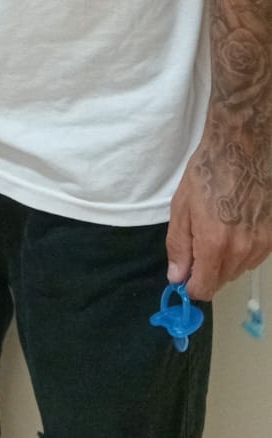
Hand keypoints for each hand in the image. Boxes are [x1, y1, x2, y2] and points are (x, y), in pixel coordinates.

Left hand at [166, 123, 271, 299]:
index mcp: (215, 244)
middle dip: (206, 270)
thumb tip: (177, 277)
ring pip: (238, 270)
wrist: (242, 148)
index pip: (204, 289)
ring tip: (218, 227)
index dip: (191, 285)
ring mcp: (261, 245)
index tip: (185, 272)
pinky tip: (235, 225)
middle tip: (198, 240)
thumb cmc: (207, 173)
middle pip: (221, 280)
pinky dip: (241, 250)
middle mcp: (241, 251)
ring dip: (225, 260)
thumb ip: (179, 246)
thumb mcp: (182, 207)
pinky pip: (253, 257)